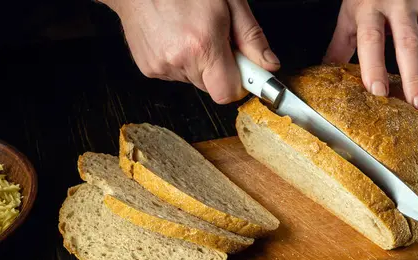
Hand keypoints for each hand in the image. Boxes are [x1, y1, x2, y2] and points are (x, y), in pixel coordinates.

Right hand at [102, 0, 279, 103]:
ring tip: (190, 33)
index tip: (247, 73)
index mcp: (202, 45)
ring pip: (194, 79)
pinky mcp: (149, 69)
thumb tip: (268, 65)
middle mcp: (179, 60)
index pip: (228, 93)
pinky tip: (175, 37)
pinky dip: (180, 60)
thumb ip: (251, 38)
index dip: (240, 83)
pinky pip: (176, 74)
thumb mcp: (228, 2)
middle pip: (213, 86)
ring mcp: (161, 67)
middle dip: (219, 67)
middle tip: (215, 39)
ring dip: (199, 62)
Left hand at [325, 0, 417, 111]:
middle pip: (408, 45)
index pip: (372, 40)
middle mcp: (400, 5)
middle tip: (416, 105)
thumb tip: (327, 74)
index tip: (377, 91)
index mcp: (370, 7)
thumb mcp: (351, 12)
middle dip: (414, 78)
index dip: (375, 67)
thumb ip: (340, 44)